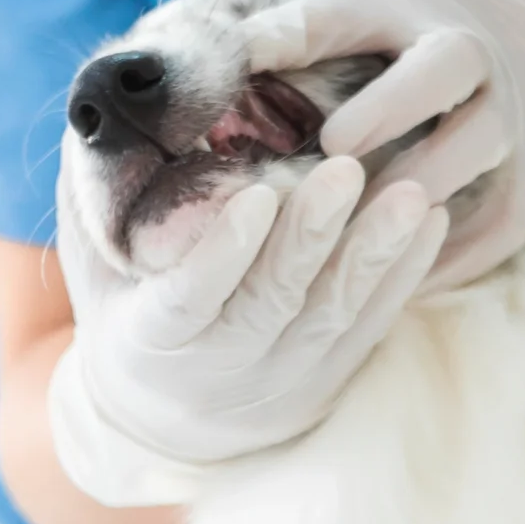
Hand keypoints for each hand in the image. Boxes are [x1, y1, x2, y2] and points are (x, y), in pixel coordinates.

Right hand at [47, 154, 447, 505]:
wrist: (158, 422)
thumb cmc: (122, 309)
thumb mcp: (94, 261)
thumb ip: (98, 194)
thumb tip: (104, 101)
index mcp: (149, 340)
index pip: (188, 299)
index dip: (222, 253)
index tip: (253, 197)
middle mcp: (218, 371)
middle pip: (272, 304)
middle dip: (310, 237)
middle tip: (345, 171)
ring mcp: (280, 382)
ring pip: (333, 317)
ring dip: (374, 254)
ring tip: (410, 195)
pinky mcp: (327, 381)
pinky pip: (370, 328)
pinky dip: (403, 277)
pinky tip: (430, 222)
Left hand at [187, 0, 524, 289]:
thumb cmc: (437, 23)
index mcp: (414, 10)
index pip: (349, 12)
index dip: (295, 29)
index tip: (241, 49)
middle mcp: (467, 60)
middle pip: (436, 73)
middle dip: (388, 104)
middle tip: (331, 141)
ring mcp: (506, 125)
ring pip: (469, 153)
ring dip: (417, 187)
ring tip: (356, 225)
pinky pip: (488, 229)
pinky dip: (444, 256)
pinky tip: (390, 281)